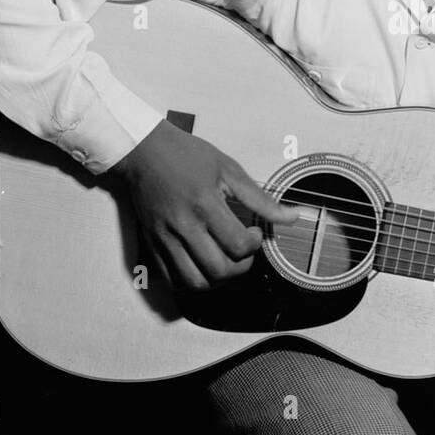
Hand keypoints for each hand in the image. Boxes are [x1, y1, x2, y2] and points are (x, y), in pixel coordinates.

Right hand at [111, 119, 297, 290]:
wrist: (143, 151)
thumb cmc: (187, 156)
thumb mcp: (228, 169)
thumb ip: (260, 199)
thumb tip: (292, 217)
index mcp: (204, 204)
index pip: (237, 245)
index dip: (254, 245)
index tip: (254, 233)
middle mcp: (182, 226)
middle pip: (219, 270)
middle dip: (242, 267)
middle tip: (244, 251)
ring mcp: (164, 239)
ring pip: (195, 283)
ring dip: (218, 280)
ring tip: (226, 261)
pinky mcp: (151, 246)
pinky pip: (172, 281)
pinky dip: (193, 282)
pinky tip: (203, 265)